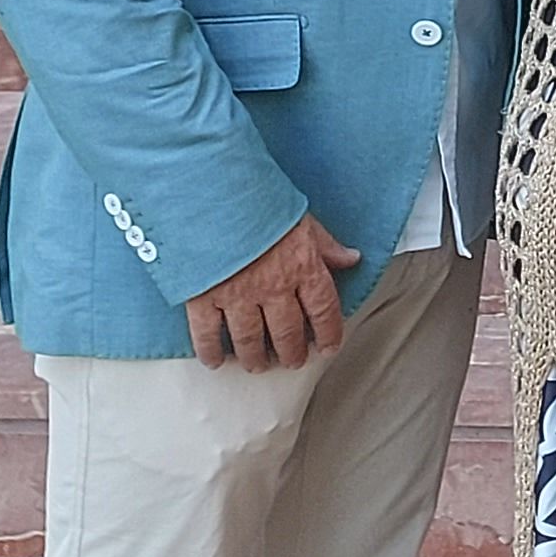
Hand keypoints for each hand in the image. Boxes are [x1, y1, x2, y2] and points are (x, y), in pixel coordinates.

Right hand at [186, 213, 357, 370]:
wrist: (214, 192)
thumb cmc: (259, 200)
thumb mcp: (303, 218)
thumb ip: (326, 245)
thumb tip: (351, 258)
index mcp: (303, 267)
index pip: (324, 310)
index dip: (329, 333)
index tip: (328, 347)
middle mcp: (274, 288)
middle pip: (287, 332)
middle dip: (291, 352)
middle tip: (292, 362)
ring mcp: (237, 295)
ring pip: (250, 339)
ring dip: (255, 357)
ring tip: (257, 365)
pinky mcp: (203, 297)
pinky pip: (208, 334)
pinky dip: (211, 351)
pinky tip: (215, 361)